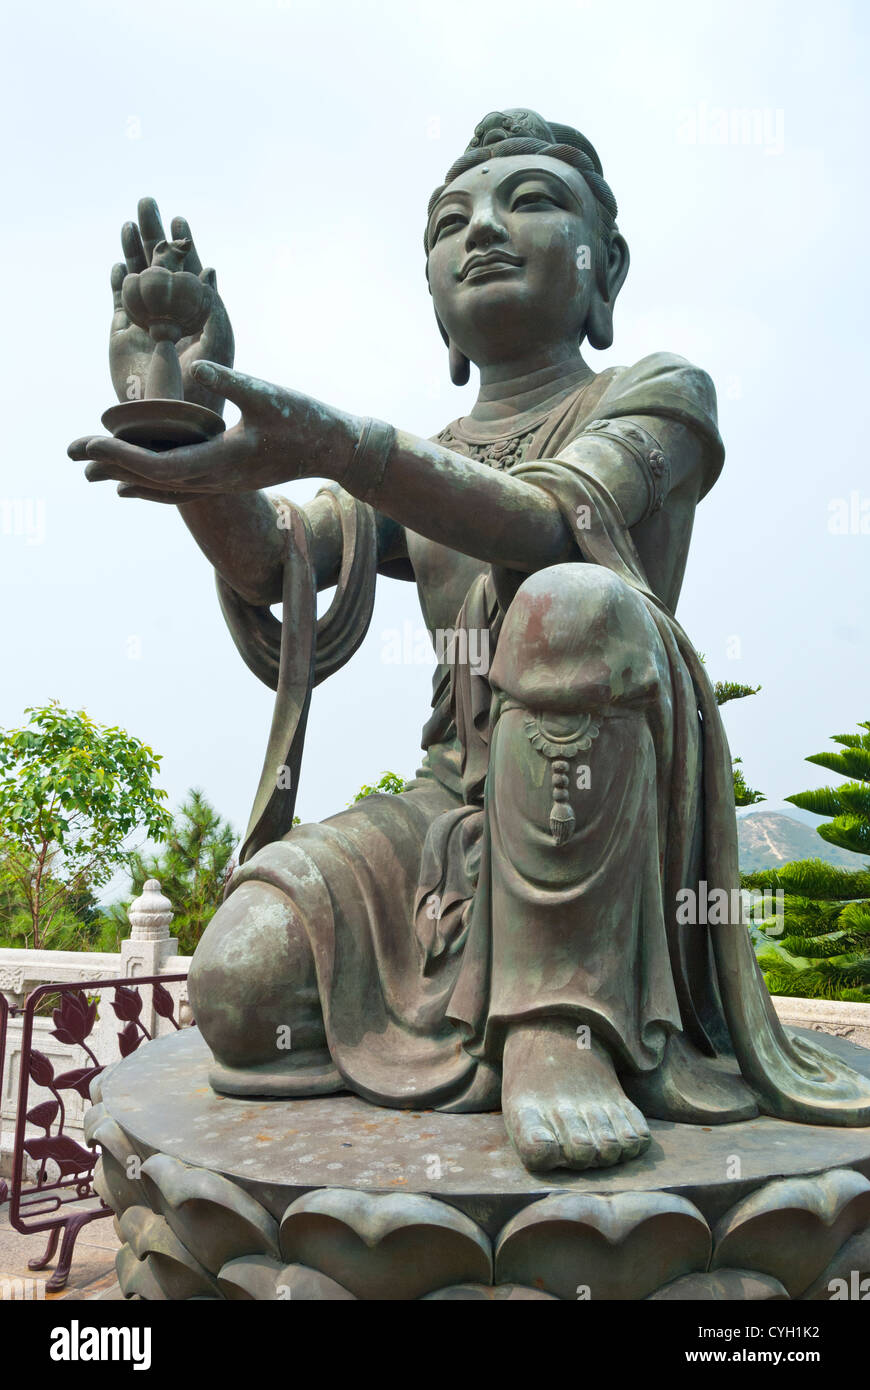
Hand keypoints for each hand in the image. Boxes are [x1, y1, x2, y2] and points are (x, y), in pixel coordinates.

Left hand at [69, 362, 359, 498]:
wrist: (335, 448)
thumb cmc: (307, 419)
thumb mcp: (270, 394)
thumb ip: (233, 381)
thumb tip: (200, 367)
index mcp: (222, 460)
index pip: (160, 464)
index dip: (122, 455)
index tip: (91, 443)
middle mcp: (217, 478)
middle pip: (153, 479)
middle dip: (111, 466)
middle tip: (71, 454)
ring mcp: (222, 482)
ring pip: (164, 488)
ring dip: (128, 478)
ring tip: (94, 473)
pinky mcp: (228, 476)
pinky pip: (181, 488)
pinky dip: (153, 487)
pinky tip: (135, 485)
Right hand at [109, 197, 233, 414]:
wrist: (174, 415)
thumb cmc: (205, 384)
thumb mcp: (218, 342)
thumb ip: (213, 306)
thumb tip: (209, 269)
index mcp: (195, 311)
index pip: (188, 269)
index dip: (183, 244)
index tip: (179, 219)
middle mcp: (169, 312)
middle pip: (158, 264)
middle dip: (153, 234)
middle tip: (147, 202)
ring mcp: (146, 321)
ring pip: (137, 277)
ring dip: (133, 250)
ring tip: (128, 224)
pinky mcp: (123, 335)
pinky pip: (120, 300)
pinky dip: (119, 281)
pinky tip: (119, 265)